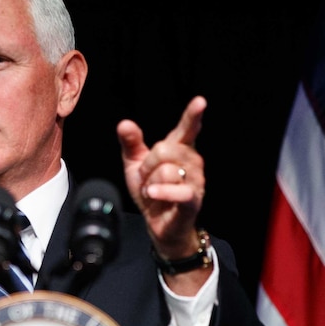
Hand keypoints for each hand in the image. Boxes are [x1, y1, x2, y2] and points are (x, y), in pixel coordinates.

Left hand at [117, 96, 206, 259]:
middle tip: (147, 178)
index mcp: (179, 149)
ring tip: (154, 192)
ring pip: (167, 170)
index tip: (200, 102)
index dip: (193, 115)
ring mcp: (195, 181)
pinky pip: (179, 190)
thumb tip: (124, 124)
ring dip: (152, 183)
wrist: (157, 223)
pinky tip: (153, 193)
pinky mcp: (193, 200)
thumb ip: (131, 143)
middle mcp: (192, 162)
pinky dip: (162, 192)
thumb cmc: (151, 190)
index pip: (187, 129)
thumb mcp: (135, 165)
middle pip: (164, 149)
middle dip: (147, 165)